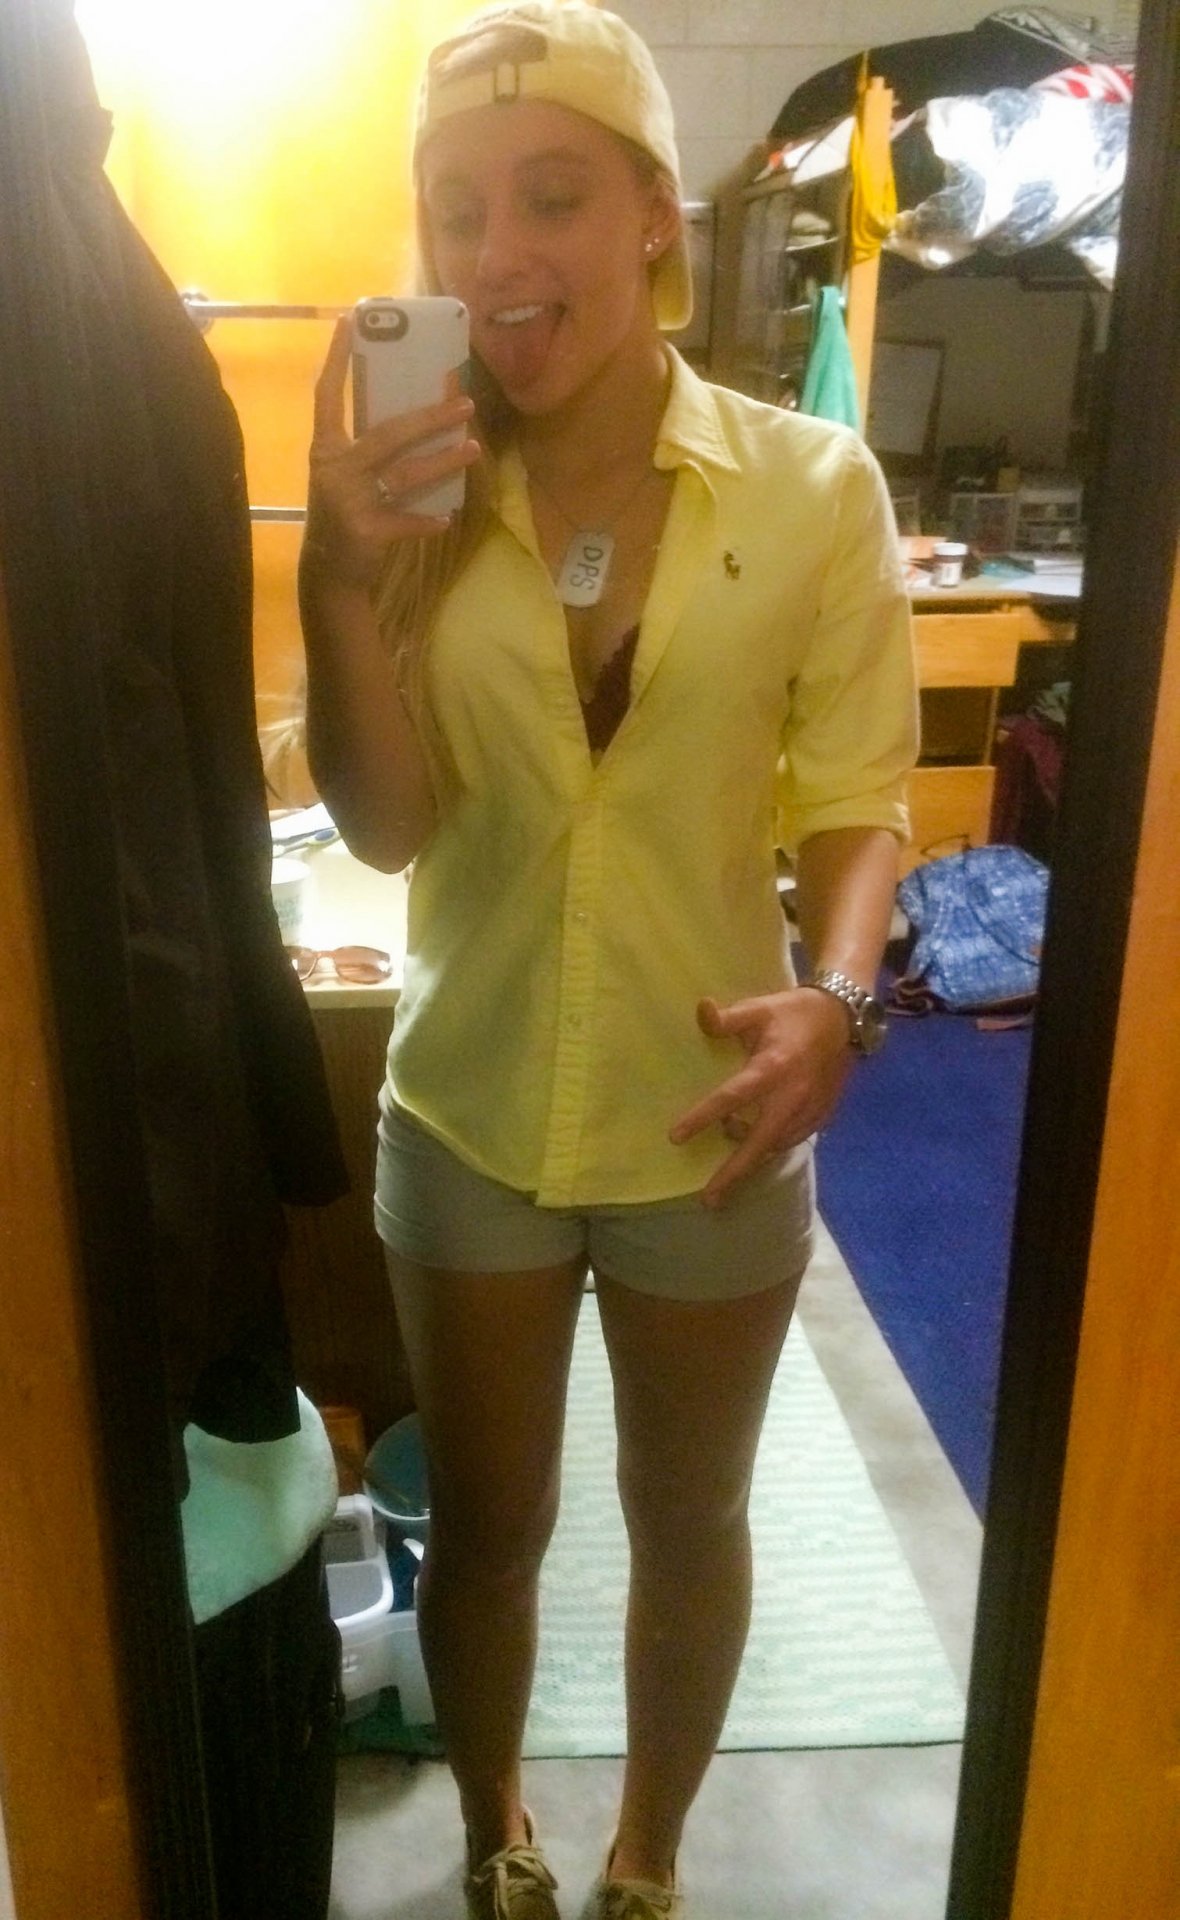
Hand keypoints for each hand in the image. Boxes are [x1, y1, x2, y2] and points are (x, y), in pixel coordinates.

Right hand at [303, 314, 481, 590]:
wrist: (330, 573)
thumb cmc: (345, 514)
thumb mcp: (345, 476)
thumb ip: (368, 449)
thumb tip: (420, 416)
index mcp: (325, 449)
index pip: (327, 394)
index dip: (337, 358)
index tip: (350, 320)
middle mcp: (334, 469)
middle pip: (388, 433)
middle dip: (430, 418)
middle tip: (466, 404)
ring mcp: (349, 501)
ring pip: (407, 474)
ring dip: (445, 462)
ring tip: (475, 450)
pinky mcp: (366, 531)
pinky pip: (407, 519)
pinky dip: (429, 520)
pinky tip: (448, 517)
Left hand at [668, 988, 853, 1208]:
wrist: (843, 1019)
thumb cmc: (792, 1013)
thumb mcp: (758, 1009)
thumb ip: (727, 1019)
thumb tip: (701, 1009)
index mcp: (773, 1068)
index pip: (731, 1097)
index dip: (702, 1118)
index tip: (675, 1137)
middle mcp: (793, 1096)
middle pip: (759, 1143)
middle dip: (733, 1173)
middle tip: (708, 1199)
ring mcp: (811, 1110)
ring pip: (775, 1146)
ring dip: (751, 1155)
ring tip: (729, 1153)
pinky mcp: (823, 1117)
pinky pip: (791, 1141)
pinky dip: (772, 1147)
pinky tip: (757, 1144)